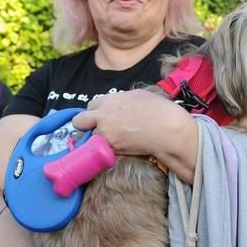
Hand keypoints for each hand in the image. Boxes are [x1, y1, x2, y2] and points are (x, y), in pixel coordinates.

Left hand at [72, 89, 190, 155]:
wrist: (166, 129)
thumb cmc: (158, 110)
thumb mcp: (138, 95)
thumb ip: (122, 100)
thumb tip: (118, 105)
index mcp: (110, 100)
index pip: (91, 105)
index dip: (96, 111)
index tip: (101, 116)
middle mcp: (103, 115)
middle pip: (79, 121)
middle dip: (85, 125)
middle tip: (95, 130)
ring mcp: (105, 133)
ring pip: (91, 138)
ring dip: (98, 139)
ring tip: (114, 141)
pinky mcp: (111, 148)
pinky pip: (101, 150)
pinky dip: (107, 150)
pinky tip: (120, 148)